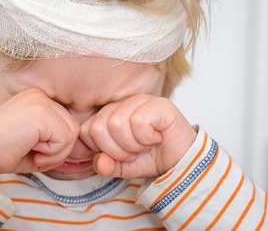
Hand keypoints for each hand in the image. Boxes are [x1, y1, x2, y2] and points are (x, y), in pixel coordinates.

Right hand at [0, 89, 78, 178]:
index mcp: (37, 98)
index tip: (32, 148)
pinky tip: (29, 148)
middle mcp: (40, 94)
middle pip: (73, 128)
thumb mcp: (37, 144)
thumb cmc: (2, 153)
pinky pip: (65, 139)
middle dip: (56, 150)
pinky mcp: (42, 112)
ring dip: (54, 152)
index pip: (66, 124)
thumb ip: (59, 142)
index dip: (55, 145)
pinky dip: (51, 154)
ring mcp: (41, 101)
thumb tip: (85, 149)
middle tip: (30, 151)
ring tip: (29, 149)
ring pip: (72, 134)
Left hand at [80, 94, 196, 178]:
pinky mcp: (159, 104)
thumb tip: (99, 163)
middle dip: (116, 150)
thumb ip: (106, 164)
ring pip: (116, 124)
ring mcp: (141, 101)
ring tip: (145, 146)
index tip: (118, 155)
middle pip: (98, 127)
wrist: (181, 163)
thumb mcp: (122, 166)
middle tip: (133, 152)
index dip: (100, 149)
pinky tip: (156, 138)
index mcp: (110, 113)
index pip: (85, 130)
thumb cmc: (152, 158)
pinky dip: (146, 139)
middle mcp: (123, 103)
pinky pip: (138, 122)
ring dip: (132, 145)